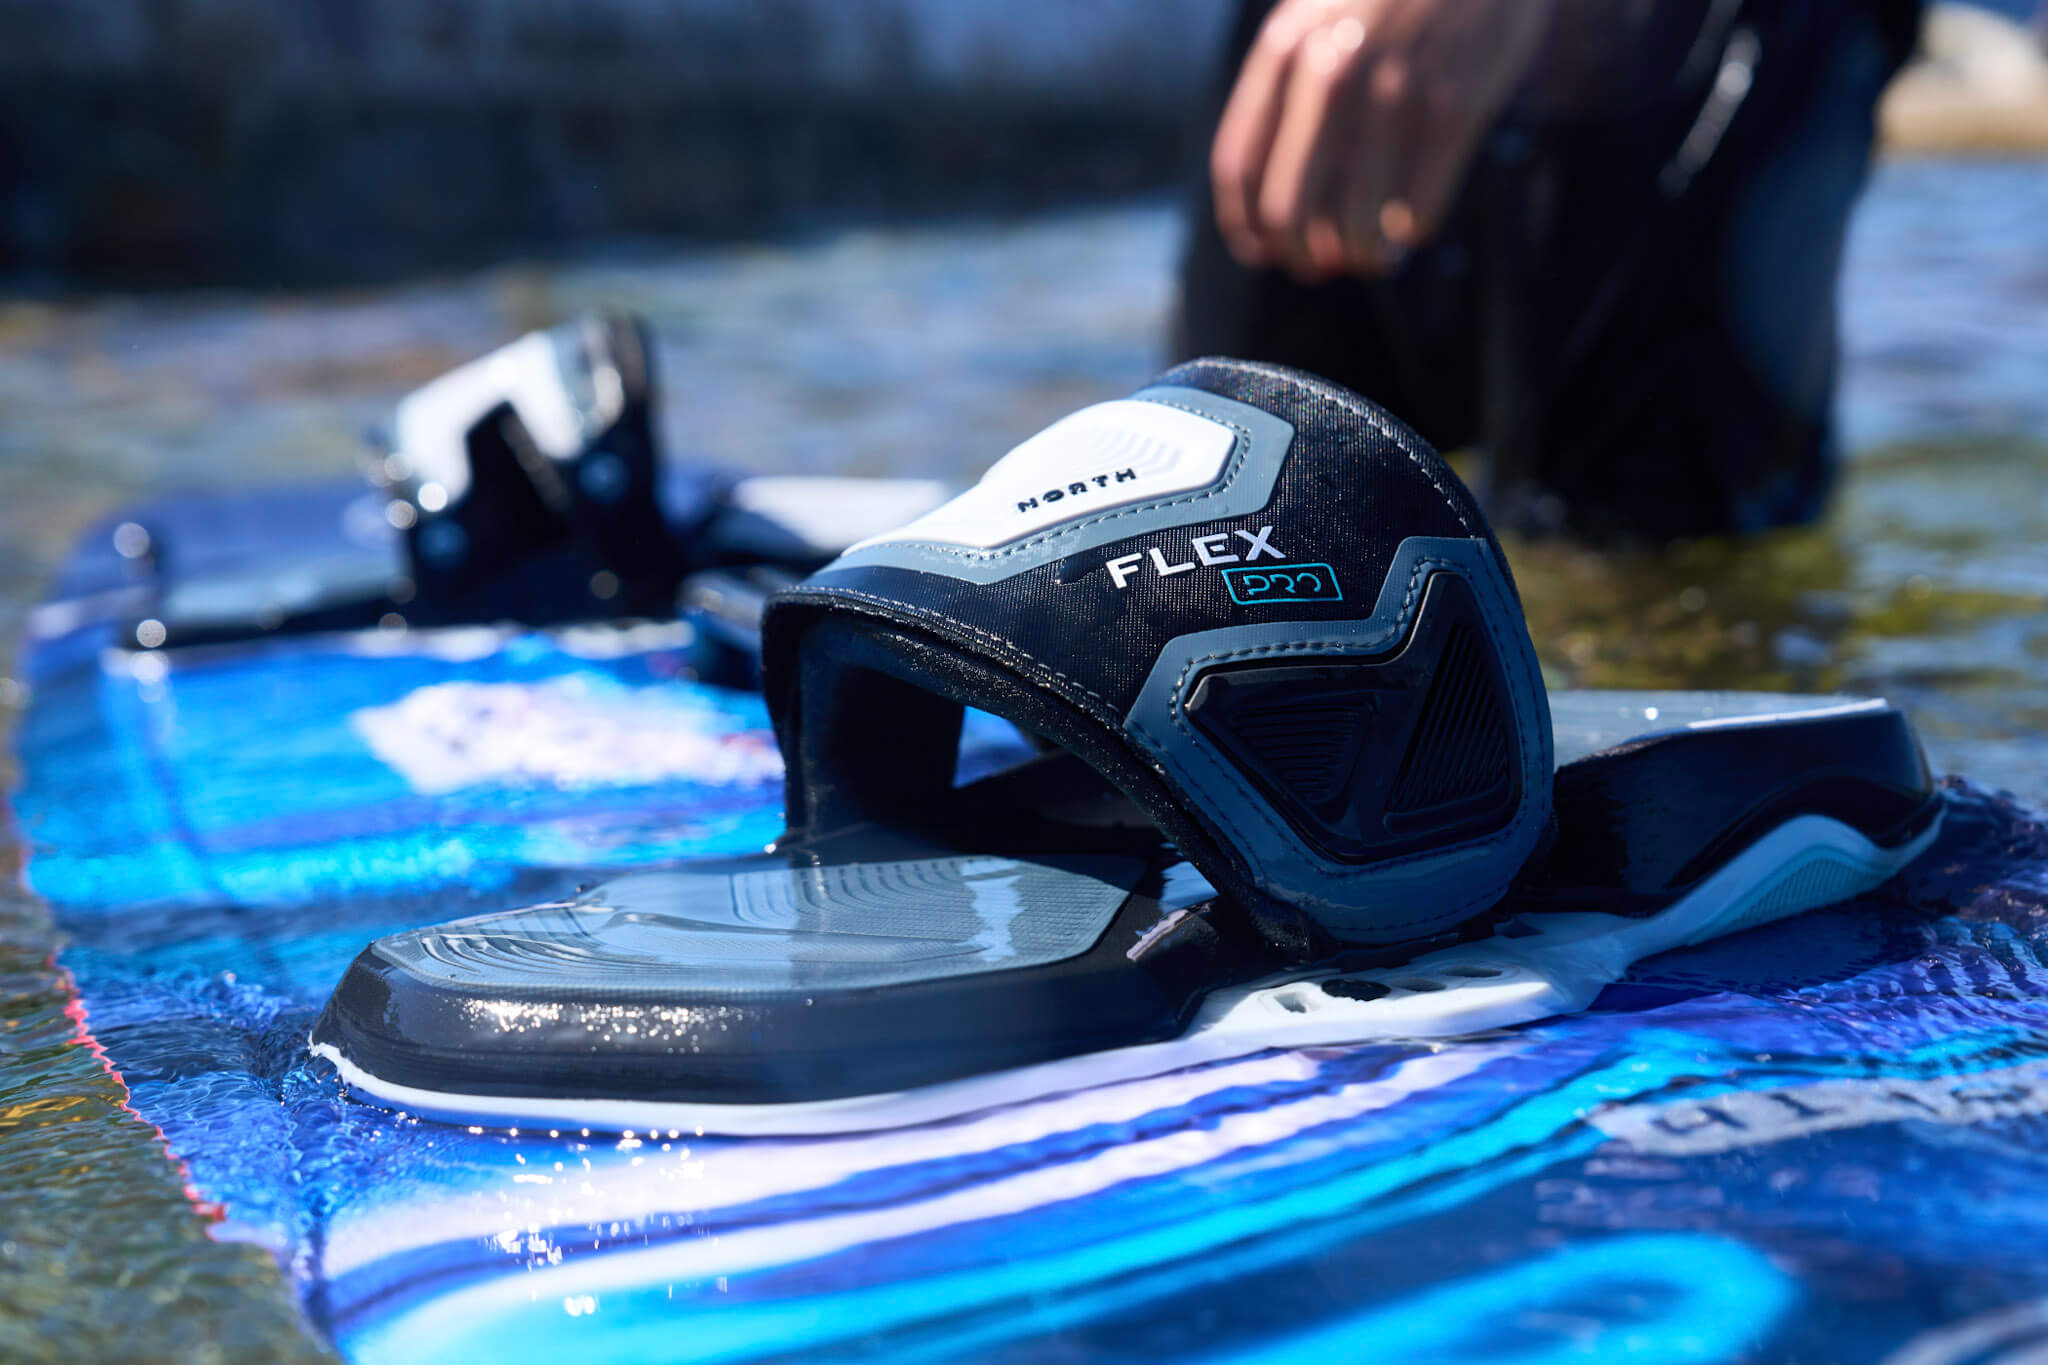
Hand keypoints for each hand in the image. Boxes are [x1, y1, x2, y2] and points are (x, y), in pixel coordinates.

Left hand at [1210, 0, 1557, 280]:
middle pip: (1287, 212)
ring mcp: (1393, 92)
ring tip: (1373, 256)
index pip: (1239, 168)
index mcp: (1285, 47)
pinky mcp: (1454, 109)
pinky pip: (1418, 214)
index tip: (1263, 251)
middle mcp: (1329, 73)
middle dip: (1300, 256)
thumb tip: (1270, 190)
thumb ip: (1291, 81)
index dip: (1246, 227)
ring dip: (1360, 258)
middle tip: (1321, 265)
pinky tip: (1414, 224)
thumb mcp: (1324, 8)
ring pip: (1353, 229)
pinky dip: (1411, 234)